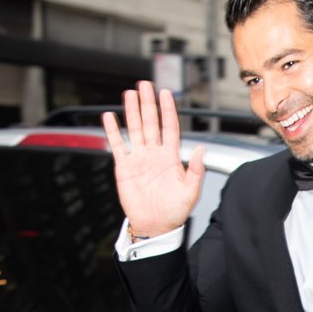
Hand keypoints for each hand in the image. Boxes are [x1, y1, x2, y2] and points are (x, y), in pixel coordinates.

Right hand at [102, 83, 204, 237]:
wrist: (156, 227)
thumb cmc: (175, 212)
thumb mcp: (191, 192)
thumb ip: (197, 171)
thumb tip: (202, 150)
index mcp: (171, 157)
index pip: (170, 127)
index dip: (168, 110)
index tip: (166, 93)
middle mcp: (154, 154)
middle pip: (151, 122)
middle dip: (148, 103)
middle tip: (145, 85)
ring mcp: (139, 159)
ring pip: (135, 129)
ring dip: (132, 111)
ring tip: (130, 94)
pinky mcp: (124, 167)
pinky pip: (118, 145)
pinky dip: (113, 131)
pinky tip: (110, 117)